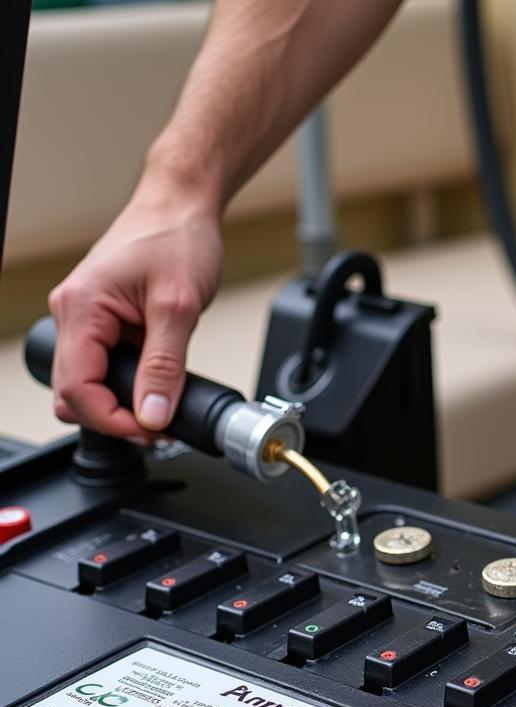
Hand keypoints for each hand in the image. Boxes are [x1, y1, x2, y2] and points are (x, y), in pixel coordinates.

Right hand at [48, 179, 222, 438]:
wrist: (182, 208)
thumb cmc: (177, 238)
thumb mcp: (179, 308)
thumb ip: (165, 366)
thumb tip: (153, 413)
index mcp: (81, 309)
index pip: (78, 389)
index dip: (113, 420)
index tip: (150, 430)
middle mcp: (74, 315)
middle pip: (74, 393)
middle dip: (114, 418)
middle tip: (158, 426)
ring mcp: (87, 320)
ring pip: (88, 384)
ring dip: (120, 404)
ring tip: (160, 409)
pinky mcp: (105, 323)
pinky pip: (104, 367)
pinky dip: (127, 386)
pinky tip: (155, 389)